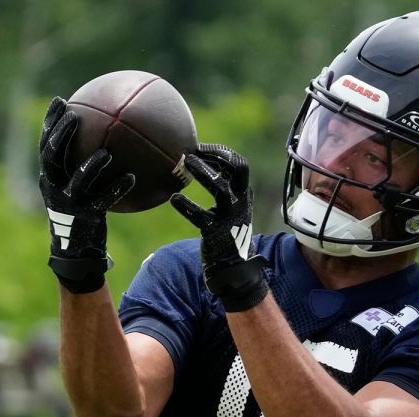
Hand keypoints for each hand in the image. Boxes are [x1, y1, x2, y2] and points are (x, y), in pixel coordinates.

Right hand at [39, 97, 134, 292]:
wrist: (76, 249)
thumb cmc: (82, 211)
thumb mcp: (79, 187)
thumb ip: (86, 164)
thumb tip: (112, 136)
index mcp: (51, 176)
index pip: (46, 143)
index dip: (50, 122)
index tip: (61, 100)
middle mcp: (55, 186)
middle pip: (52, 156)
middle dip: (61, 135)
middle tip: (74, 116)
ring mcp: (69, 203)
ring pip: (76, 181)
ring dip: (91, 165)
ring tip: (106, 153)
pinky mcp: (86, 217)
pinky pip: (103, 200)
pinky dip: (117, 188)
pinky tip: (132, 178)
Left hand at [170, 144, 267, 311]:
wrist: (233, 266)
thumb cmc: (227, 231)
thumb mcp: (231, 206)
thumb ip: (223, 186)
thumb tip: (200, 162)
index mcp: (243, 193)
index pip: (239, 164)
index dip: (221, 152)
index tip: (200, 147)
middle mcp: (240, 201)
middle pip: (238, 168)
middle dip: (218, 155)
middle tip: (194, 151)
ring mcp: (230, 216)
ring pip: (221, 187)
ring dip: (204, 172)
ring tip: (186, 162)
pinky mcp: (216, 231)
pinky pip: (200, 216)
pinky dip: (187, 206)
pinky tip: (174, 199)